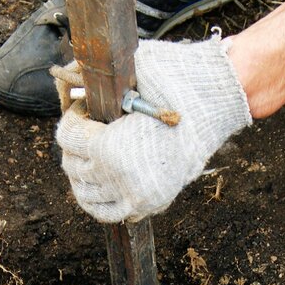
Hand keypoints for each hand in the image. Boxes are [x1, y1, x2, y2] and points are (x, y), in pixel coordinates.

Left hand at [54, 35, 251, 223]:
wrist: (217, 105)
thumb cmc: (175, 83)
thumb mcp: (131, 72)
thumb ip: (96, 76)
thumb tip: (67, 73)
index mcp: (108, 148)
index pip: (67, 137)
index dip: (71, 116)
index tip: (83, 108)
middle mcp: (116, 178)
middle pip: (72, 164)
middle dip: (75, 143)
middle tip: (88, 127)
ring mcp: (131, 196)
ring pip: (84, 192)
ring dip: (81, 171)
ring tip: (91, 153)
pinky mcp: (146, 205)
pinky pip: (107, 213)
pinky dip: (96, 199)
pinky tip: (99, 181)